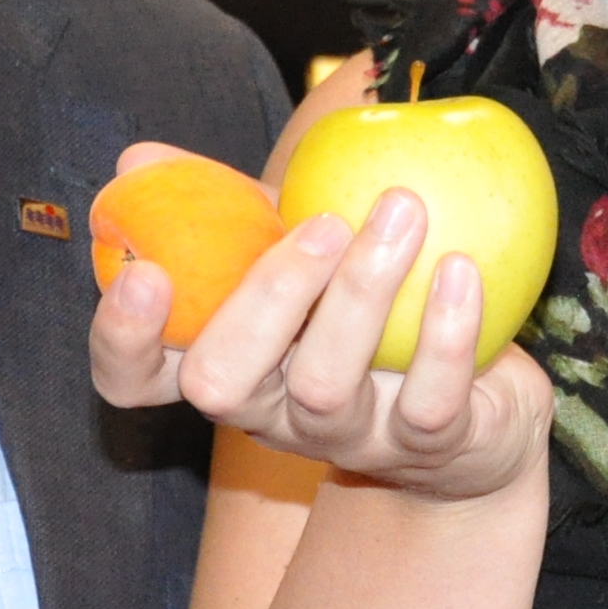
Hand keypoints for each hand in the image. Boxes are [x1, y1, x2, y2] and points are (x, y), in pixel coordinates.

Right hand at [89, 146, 548, 505]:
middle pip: (222, 385)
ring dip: (362, 291)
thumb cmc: (368, 315)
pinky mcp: (427, 449)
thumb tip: (136, 159)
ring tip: (403, 209)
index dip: (122, 340)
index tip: (147, 272)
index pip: (134, 381)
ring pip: (324, 387)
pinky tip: (460, 269)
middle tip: (326, 222)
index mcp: (226, 365)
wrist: (484, 406)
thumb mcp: (295, 250)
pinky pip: (429, 400)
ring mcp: (346, 439)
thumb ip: (222, 207)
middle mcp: (271, 415)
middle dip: (264, 297)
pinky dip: (445, 332)